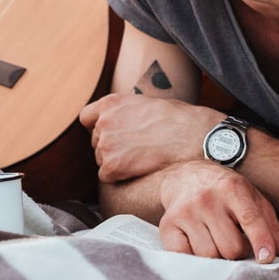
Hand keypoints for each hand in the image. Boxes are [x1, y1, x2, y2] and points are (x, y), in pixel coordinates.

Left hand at [79, 93, 214, 182]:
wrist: (192, 137)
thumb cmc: (178, 119)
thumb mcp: (146, 103)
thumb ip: (124, 111)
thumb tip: (118, 122)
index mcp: (110, 103)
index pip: (87, 117)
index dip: (98, 126)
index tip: (112, 132)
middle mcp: (103, 122)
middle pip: (96, 140)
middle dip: (112, 145)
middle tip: (136, 147)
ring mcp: (105, 144)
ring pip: (101, 159)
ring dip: (116, 161)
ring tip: (142, 156)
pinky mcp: (111, 166)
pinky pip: (106, 176)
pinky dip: (119, 176)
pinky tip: (139, 168)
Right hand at [157, 160, 278, 262]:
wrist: (186, 176)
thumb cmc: (226, 192)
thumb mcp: (253, 201)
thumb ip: (273, 228)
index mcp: (233, 189)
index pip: (250, 218)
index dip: (261, 240)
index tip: (267, 257)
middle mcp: (207, 198)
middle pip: (231, 246)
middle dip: (238, 252)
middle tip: (235, 240)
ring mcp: (186, 212)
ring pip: (209, 255)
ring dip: (217, 256)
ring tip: (215, 239)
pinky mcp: (168, 225)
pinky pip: (184, 257)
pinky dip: (194, 258)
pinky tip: (197, 243)